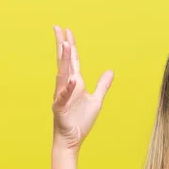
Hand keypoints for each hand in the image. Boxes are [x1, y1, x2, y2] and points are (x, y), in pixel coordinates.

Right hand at [52, 26, 113, 150]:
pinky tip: (73, 80)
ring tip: (66, 45)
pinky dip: (67, 89)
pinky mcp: (59, 109)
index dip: (71, 46)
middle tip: (58, 28)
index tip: (67, 31)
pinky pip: (62, 97)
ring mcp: (61, 97)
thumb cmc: (80, 121)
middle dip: (62, 45)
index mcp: (75, 84)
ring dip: (64, 61)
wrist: (72, 140)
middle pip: (64, 62)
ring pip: (62, 76)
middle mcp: (66, 87)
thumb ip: (102, 85)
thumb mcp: (96, 100)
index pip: (73, 61)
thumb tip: (110, 71)